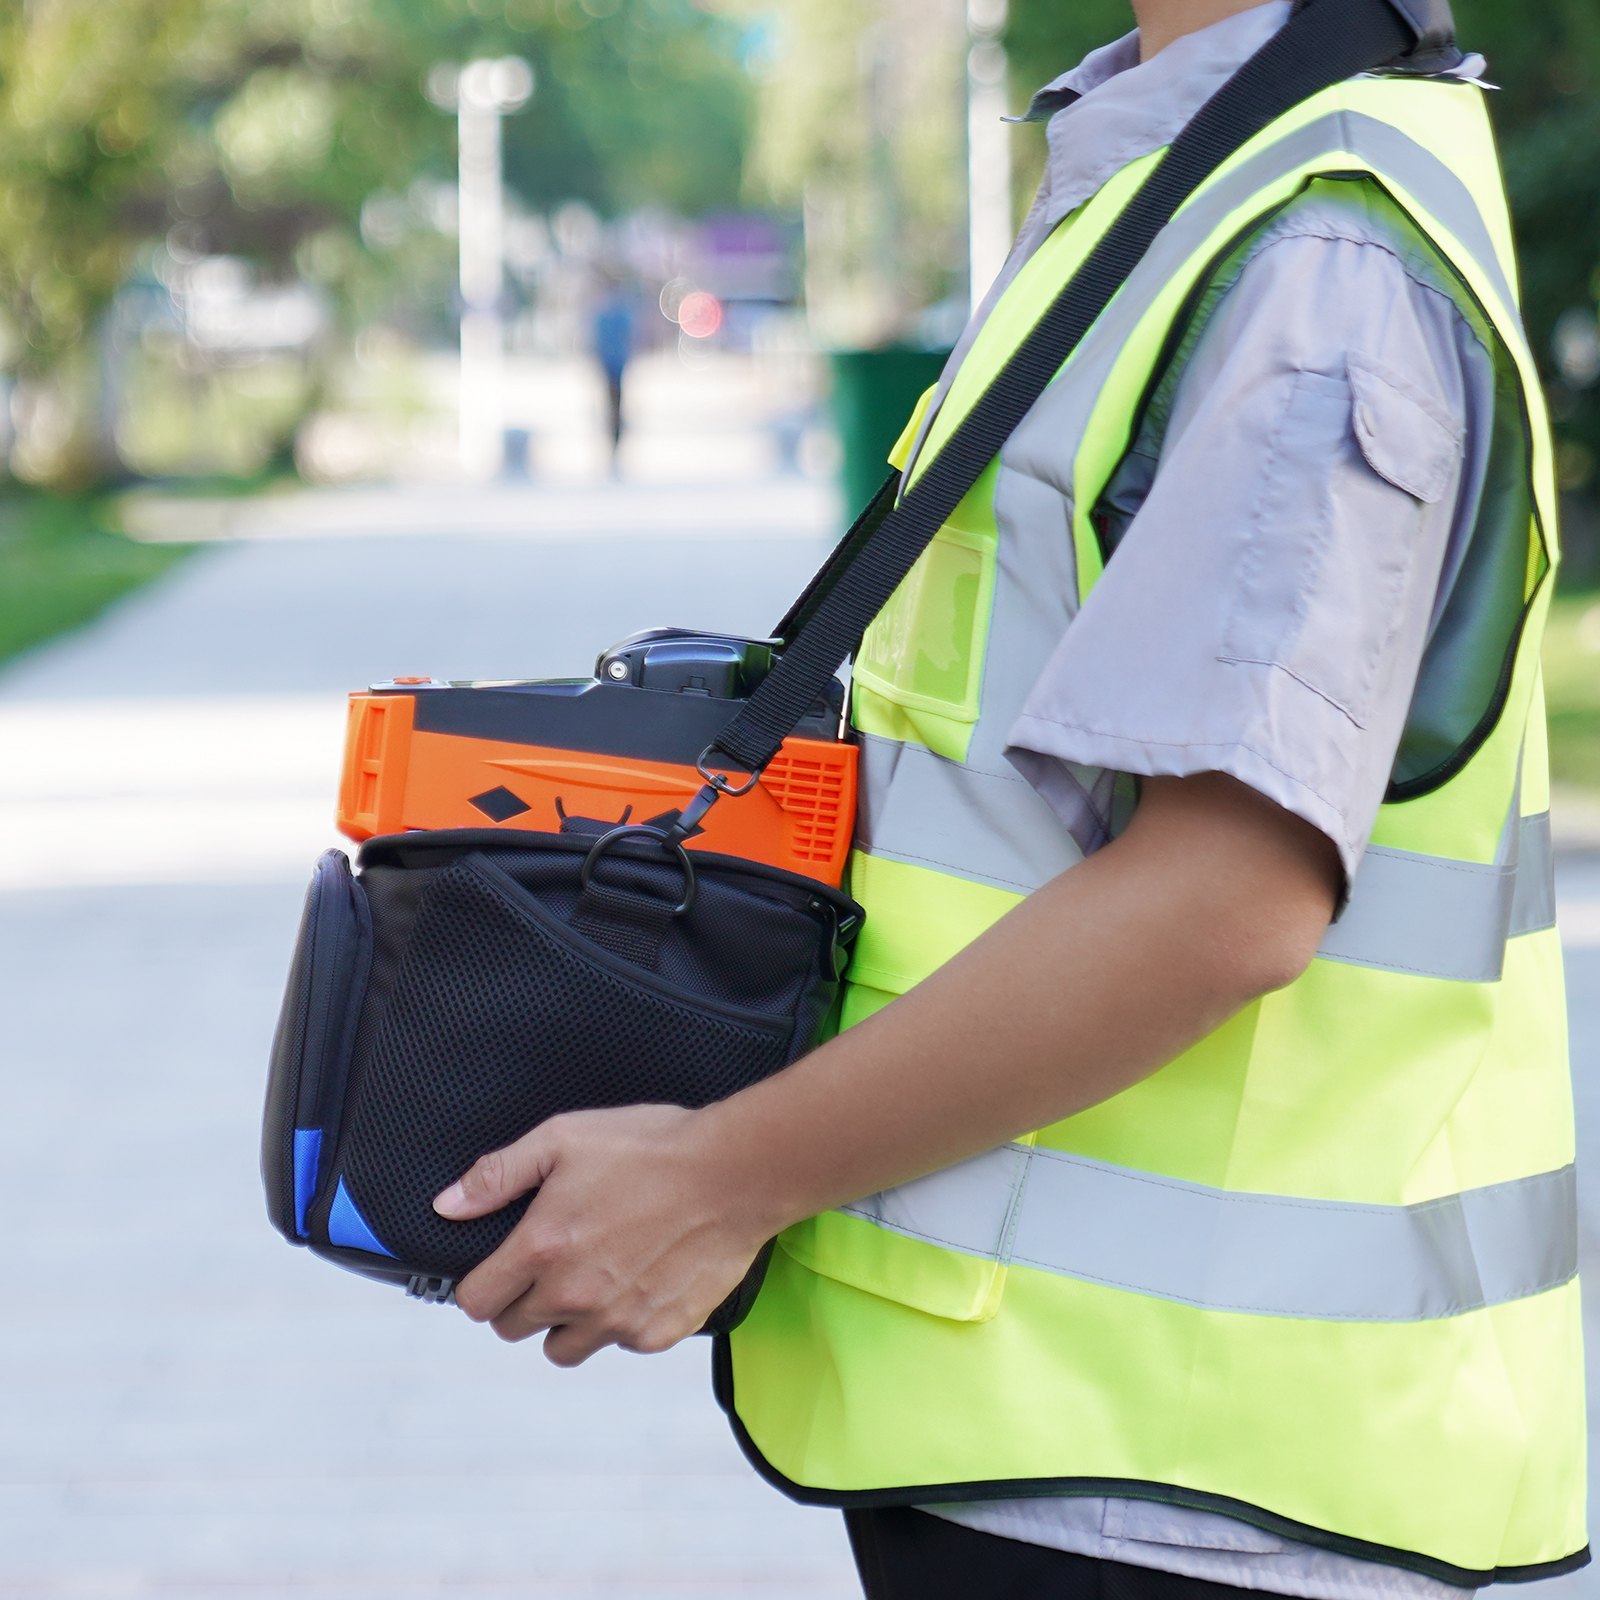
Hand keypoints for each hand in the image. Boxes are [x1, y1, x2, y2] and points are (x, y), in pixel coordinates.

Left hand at [433, 1104, 772, 1366]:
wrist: (734, 1174)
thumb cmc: (652, 1147)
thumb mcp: (565, 1138)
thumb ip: (499, 1174)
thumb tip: (448, 1206)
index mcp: (541, 1249)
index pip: (476, 1302)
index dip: (482, 1283)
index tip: (500, 1268)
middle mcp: (573, 1296)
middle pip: (514, 1329)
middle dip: (522, 1300)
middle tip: (554, 1261)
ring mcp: (616, 1321)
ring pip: (564, 1348)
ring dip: (567, 1321)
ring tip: (594, 1276)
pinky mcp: (657, 1333)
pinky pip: (619, 1344)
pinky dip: (620, 1321)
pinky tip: (638, 1278)